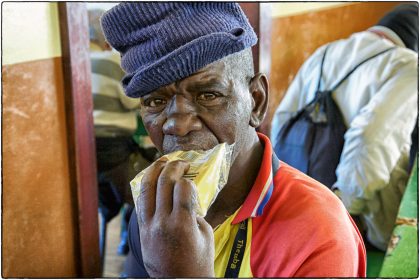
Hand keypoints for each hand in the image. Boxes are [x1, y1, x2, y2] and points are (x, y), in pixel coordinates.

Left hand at [137, 159, 214, 276]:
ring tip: (162, 162)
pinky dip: (146, 187)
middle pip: (164, 182)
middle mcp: (163, 222)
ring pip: (146, 188)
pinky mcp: (142, 230)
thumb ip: (196, 211)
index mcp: (183, 224)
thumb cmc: (198, 260)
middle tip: (182, 163)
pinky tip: (152, 180)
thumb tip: (187, 195)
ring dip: (154, 170)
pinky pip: (140, 202)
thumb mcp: (206, 234)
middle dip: (173, 166)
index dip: (188, 179)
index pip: (183, 187)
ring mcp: (149, 226)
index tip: (192, 180)